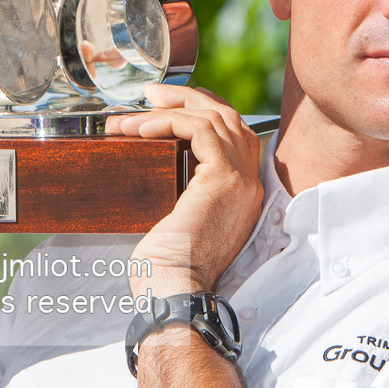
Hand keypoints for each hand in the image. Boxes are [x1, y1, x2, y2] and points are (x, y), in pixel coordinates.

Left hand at [104, 85, 262, 299]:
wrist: (175, 291)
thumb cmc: (168, 271)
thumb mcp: (178, 223)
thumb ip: (180, 194)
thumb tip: (154, 169)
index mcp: (242, 195)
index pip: (234, 137)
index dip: (204, 114)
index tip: (168, 108)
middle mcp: (249, 185)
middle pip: (230, 119)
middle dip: (190, 100)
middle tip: (153, 95)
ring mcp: (241, 181)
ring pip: (216, 117)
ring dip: (173, 107)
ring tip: (139, 107)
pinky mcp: (223, 179)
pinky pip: (200, 129)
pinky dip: (169, 121)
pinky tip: (141, 128)